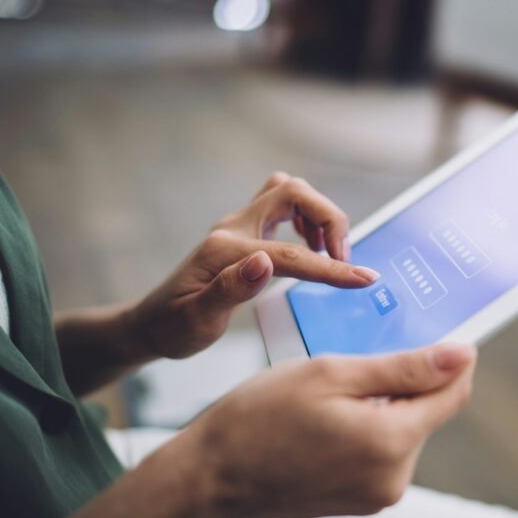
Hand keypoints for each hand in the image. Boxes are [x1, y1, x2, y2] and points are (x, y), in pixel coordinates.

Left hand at [130, 172, 378, 358]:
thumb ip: (230, 289)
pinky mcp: (245, 231)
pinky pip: (284, 204)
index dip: (330, 266)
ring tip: (330, 250)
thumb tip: (264, 263)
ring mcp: (239, 225)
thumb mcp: (198, 320)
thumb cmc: (174, 327)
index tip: (364, 279)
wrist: (152, 322)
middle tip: (342, 258)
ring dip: (317, 212)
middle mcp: (233, 228)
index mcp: (226, 251)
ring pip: (288, 190)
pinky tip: (311, 245)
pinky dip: (307, 217)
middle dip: (328, 218)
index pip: (289, 252)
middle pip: (292, 191)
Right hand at [176, 342, 476, 517]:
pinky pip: (381, 451)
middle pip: (426, 411)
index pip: (452, 394)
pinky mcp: (362, 501)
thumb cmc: (260, 416)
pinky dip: (366, 427)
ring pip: (403, 429)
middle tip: (355, 359)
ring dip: (381, 403)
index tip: (439, 333)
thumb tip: (463, 355)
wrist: (212, 474)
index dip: (452, 360)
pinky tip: (328, 417)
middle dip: (402, 381)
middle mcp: (393, 477)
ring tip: (332, 392)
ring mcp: (378, 494)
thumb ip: (404, 368)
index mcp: (391, 442)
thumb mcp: (332, 374)